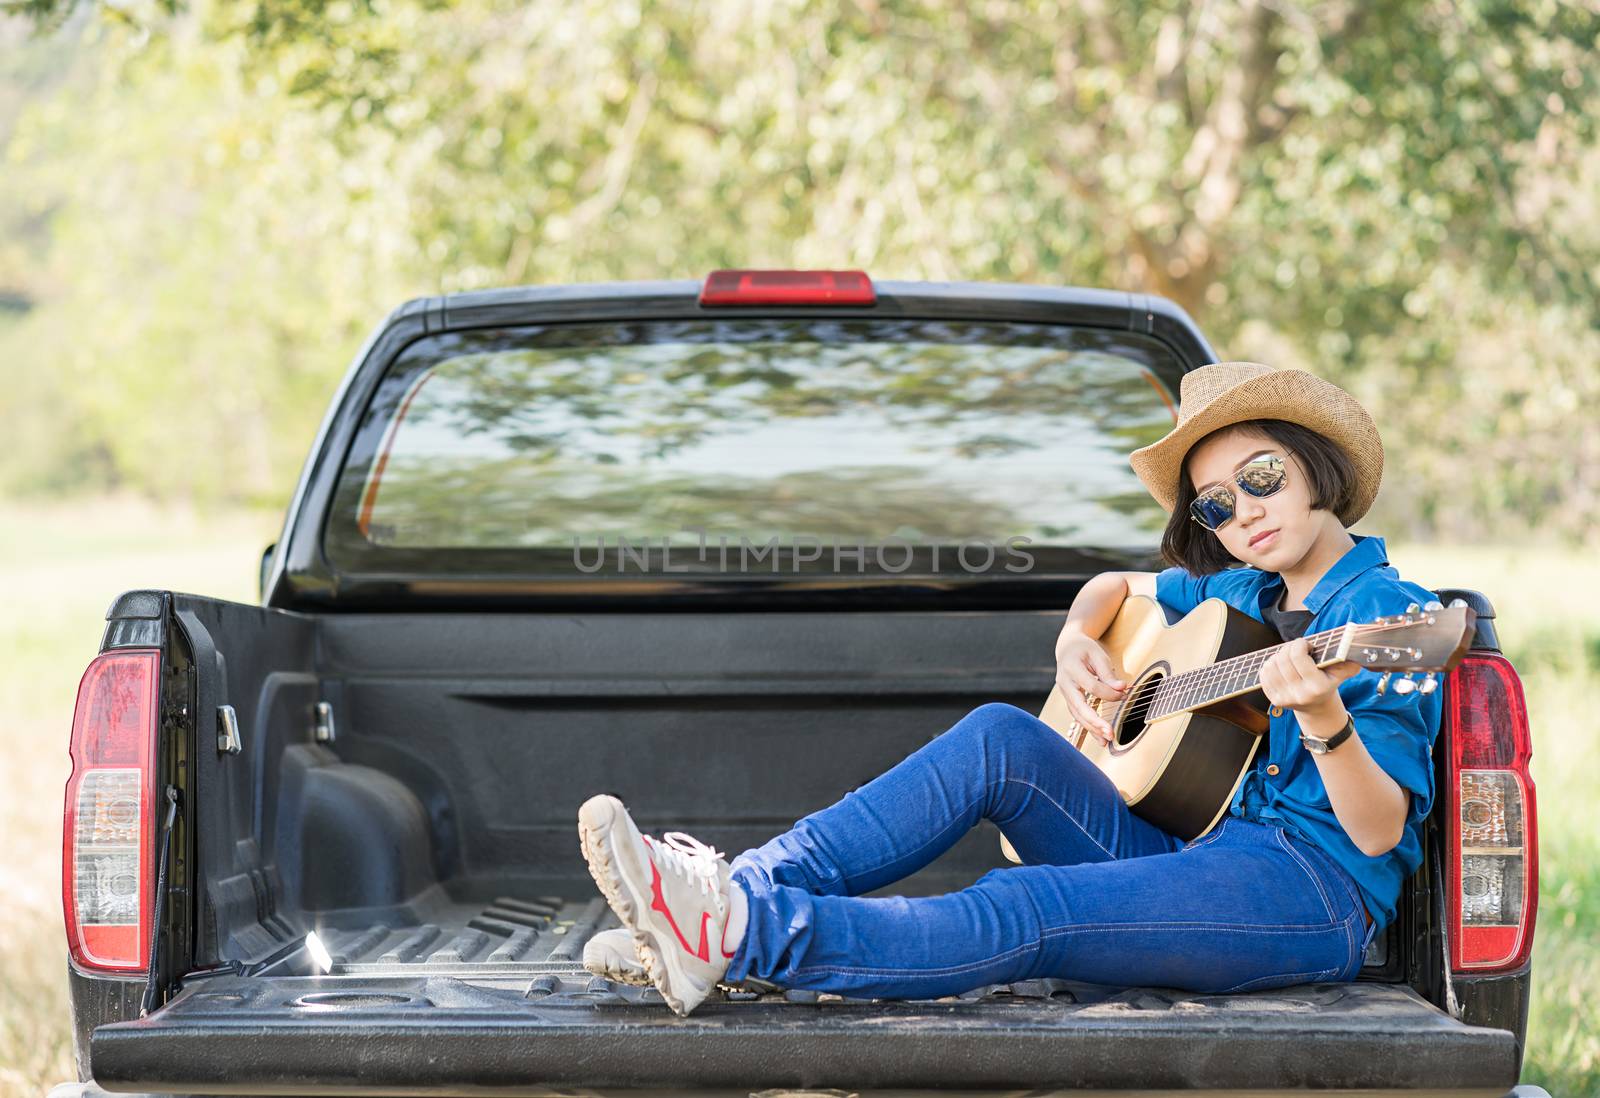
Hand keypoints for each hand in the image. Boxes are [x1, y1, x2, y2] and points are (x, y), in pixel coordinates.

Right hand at [1055, 630, 1127, 744]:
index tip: (1124, 694)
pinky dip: (1089, 727)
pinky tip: (1100, 738)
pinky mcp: (1069, 700)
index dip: (1108, 693)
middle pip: (1079, 706)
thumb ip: (1108, 673)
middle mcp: (1064, 683)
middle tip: (1110, 733)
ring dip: (1092, 728)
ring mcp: (1064, 694)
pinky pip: (1078, 716)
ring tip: (1107, 740)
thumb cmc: (1084, 650)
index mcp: (1071, 668)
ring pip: (1077, 714)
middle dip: (1094, 721)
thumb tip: (1122, 689)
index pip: (1091, 685)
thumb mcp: (1098, 655)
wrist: (1067, 649)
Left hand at [1260, 635, 1361, 721]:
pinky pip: (1263, 675)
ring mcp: (1285, 699)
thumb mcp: (1340, 673)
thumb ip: (1348, 662)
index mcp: (1317, 687)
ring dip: (1278, 655)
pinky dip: (1269, 665)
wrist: (1316, 706)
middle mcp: (1300, 695)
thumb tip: (1354, 651)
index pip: (1298, 657)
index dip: (1299, 644)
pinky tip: (1280, 665)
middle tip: (1296, 647)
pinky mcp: (1274, 700)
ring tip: (1288, 656)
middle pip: (1283, 660)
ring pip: (1270, 666)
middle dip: (1288, 647)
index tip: (1305, 643)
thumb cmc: (1328, 683)